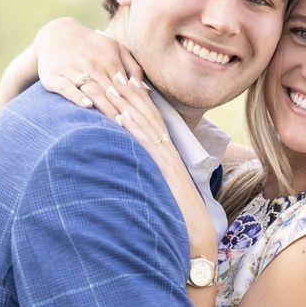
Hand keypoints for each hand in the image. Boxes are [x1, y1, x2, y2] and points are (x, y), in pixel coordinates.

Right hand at [34, 17, 145, 116]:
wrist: (56, 35)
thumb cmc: (92, 46)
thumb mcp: (115, 49)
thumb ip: (133, 68)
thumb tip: (146, 91)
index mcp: (108, 59)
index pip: (124, 84)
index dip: (133, 101)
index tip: (143, 117)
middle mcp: (91, 64)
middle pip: (110, 90)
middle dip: (122, 107)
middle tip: (134, 125)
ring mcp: (72, 70)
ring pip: (91, 90)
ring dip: (105, 105)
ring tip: (116, 121)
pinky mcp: (54, 77)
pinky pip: (66, 88)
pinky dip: (77, 97)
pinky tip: (87, 106)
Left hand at [105, 79, 216, 254]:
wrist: (195, 235)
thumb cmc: (176, 217)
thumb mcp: (160, 187)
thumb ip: (148, 173)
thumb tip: (135, 168)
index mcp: (167, 153)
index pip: (150, 118)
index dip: (136, 97)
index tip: (122, 79)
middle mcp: (168, 151)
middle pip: (146, 115)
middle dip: (128, 92)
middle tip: (111, 71)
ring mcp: (166, 159)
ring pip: (145, 126)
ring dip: (127, 104)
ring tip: (110, 85)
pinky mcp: (163, 170)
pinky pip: (147, 147)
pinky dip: (134, 130)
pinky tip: (120, 118)